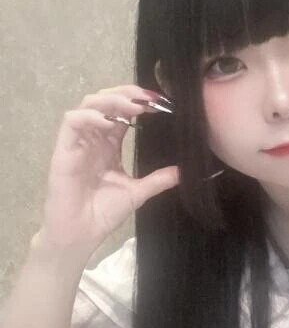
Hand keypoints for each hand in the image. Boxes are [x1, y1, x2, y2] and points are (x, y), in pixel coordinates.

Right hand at [39, 85, 179, 252]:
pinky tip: (109, 123)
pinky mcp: (64, 150)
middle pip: (105, 99)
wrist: (81, 233)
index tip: (162, 102)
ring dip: (111, 100)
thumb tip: (184, 172)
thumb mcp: (138, 193)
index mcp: (109, 144)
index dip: (140, 101)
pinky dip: (90, 116)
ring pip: (88, 104)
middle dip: (127, 93)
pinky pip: (72, 121)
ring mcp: (78, 142)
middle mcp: (94, 138)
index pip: (123, 111)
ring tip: (133, 107)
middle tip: (150, 98)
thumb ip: (159, 179)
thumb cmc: (103, 213)